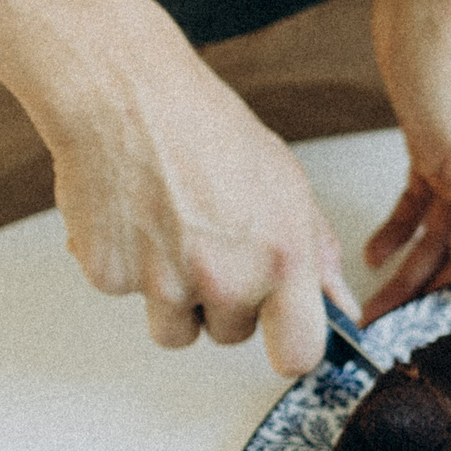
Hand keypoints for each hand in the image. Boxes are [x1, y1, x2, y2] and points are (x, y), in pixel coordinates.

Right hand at [46, 52, 352, 376]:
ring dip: (176, 297)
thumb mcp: (286, 183)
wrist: (125, 97)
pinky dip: (127, 268)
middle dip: (224, 302)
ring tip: (174, 233)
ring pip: (176, 329)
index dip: (289, 347)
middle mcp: (225, 278)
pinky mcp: (110, 277)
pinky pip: (127, 298)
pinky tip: (135, 219)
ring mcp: (164, 283)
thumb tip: (339, 302)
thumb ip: (316, 250)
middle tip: (213, 243)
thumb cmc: (206, 128)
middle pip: (230, 335)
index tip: (281, 335)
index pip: (299, 352)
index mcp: (282, 258)